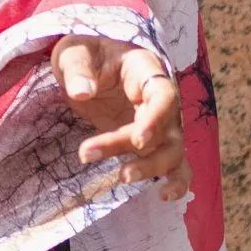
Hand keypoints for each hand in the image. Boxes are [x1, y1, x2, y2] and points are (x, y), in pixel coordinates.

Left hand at [50, 35, 188, 201]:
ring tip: (121, 179)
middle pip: (166, 130)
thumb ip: (78, 69)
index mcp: (147, 71)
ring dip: (151, 169)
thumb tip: (82, 92)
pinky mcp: (153, 143)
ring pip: (172, 152)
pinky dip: (176, 182)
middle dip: (136, 149)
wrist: (90, 65)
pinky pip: (174, 164)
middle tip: (90, 154)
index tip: (137, 141)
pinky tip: (164, 197)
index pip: (164, 95)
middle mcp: (162, 100)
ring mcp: (161, 123)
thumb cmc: (85, 54)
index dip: (156, 120)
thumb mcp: (74, 53)